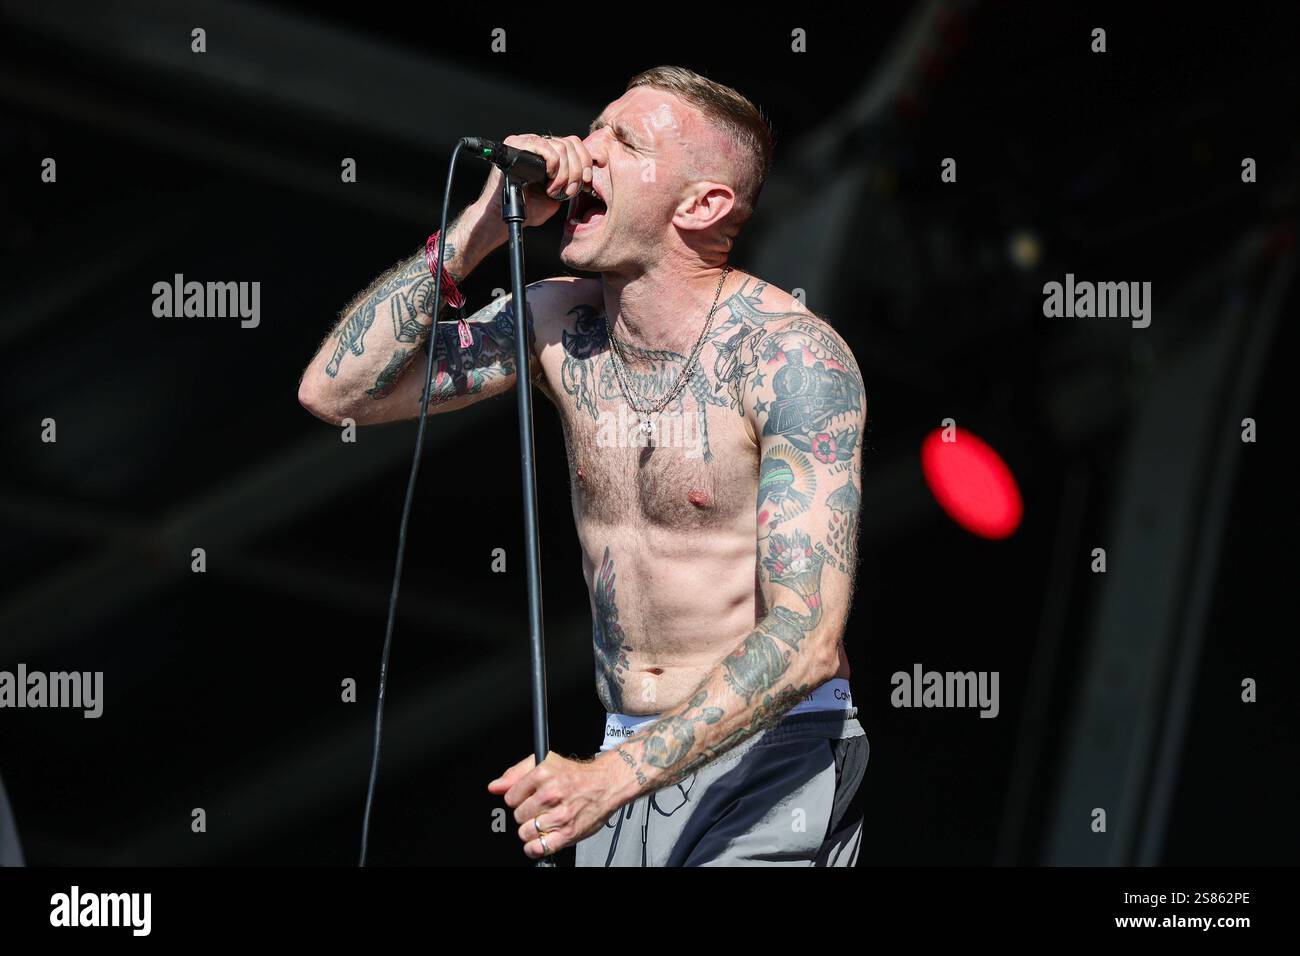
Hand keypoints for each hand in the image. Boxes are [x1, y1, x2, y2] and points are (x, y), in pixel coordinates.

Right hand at [474, 133, 594, 228]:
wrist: (505, 216)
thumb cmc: (528, 208)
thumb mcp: (558, 195)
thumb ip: (571, 182)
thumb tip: (586, 176)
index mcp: (550, 153)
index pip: (575, 145)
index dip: (586, 163)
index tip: (586, 183)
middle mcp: (539, 144)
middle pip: (571, 145)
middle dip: (576, 172)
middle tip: (568, 191)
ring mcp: (527, 142)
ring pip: (561, 146)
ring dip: (563, 173)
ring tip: (553, 190)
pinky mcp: (515, 144)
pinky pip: (544, 145)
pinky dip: (552, 163)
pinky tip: (548, 177)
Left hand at [487, 750, 627, 859]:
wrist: (605, 785)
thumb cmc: (576, 776)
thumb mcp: (545, 762)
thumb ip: (516, 774)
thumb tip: (495, 787)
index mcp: (543, 774)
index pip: (510, 798)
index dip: (517, 799)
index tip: (526, 798)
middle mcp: (551, 794)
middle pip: (517, 816)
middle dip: (525, 814)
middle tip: (538, 809)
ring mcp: (559, 815)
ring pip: (525, 832)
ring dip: (530, 829)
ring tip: (542, 821)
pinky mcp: (568, 833)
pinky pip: (538, 848)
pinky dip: (534, 847)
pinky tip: (539, 838)